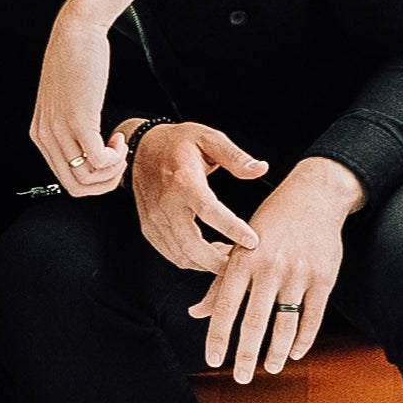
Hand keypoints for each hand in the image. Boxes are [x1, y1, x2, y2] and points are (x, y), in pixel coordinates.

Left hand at [32, 3, 123, 193]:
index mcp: (40, 134)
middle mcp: (46, 135)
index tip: (108, 161)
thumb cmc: (75, 61)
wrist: (76, 32)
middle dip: (104, 183)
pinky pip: (98, 160)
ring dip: (112, 171)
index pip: (64, 179)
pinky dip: (115, 159)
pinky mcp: (78, 120)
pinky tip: (119, 139)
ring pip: (86, 178)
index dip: (93, 179)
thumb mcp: (66, 101)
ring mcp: (60, 130)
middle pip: (75, 186)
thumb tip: (90, 152)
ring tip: (120, 148)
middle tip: (119, 163)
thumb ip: (70, 127)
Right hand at [128, 120, 264, 274]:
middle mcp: (167, 203)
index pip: (208, 211)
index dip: (232, 229)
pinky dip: (192, 261)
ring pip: (181, 255)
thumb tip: (261, 168)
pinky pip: (171, 254)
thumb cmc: (178, 143)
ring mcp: (155, 219)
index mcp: (184, 180)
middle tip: (242, 262)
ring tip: (228, 257)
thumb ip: (235, 156)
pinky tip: (208, 254)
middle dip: (218, 261)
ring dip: (207, 263)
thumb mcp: (208, 138)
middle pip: (191, 244)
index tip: (253, 241)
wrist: (141, 148)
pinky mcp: (150, 228)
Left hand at [188, 158, 358, 381]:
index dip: (217, 336)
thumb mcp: (239, 246)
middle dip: (246, 355)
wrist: (313, 195)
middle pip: (255, 322)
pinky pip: (313, 317)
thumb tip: (195, 313)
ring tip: (270, 368)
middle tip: (242, 378)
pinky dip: (304, 339)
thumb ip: (219, 282)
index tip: (213, 360)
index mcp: (242, 259)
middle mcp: (269, 267)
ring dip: (276, 352)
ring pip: (285, 325)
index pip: (224, 306)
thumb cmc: (269, 223)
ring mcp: (298, 273)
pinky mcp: (324, 277)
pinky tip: (295, 353)